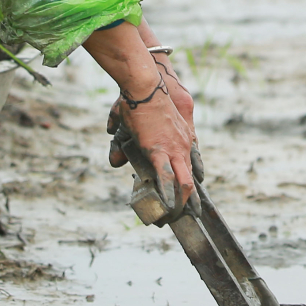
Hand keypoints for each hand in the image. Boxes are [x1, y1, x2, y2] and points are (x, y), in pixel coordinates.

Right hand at [82, 20, 199, 210]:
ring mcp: (174, 149)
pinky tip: (168, 208)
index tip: (189, 201)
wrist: (145, 86)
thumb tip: (115, 161)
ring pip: (184, 183)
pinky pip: (168, 178)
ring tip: (174, 218)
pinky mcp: (160, 151)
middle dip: (189, 203)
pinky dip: (169, 195)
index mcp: (183, 140)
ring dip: (180, 204)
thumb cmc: (140, 101)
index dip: (190, 186)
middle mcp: (183, 147)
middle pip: (191, 181)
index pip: (190, 168)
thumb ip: (124, 144)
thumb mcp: (134, 126)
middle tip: (183, 217)